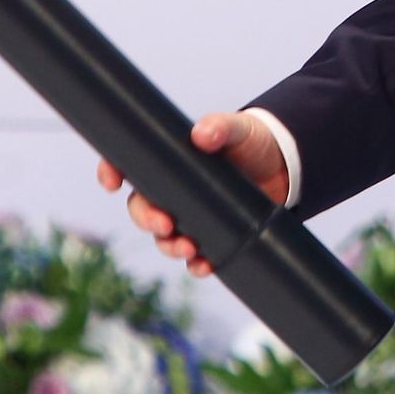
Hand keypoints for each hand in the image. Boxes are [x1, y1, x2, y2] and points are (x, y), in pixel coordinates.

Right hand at [96, 111, 289, 278]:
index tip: (111, 182)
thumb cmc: (250, 141)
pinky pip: (195, 257)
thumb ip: (220, 127)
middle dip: (147, 220)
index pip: (129, 167)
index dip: (111, 172)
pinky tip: (203, 266)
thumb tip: (201, 134)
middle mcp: (172, 192)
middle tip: (165, 224)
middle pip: (142, 210)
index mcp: (169, 162)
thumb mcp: (237, 129)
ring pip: (164, 238)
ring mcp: (190, 216)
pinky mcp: (212, 235)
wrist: (283, 165)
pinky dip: (196, 265)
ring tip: (188, 248)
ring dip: (169, 247)